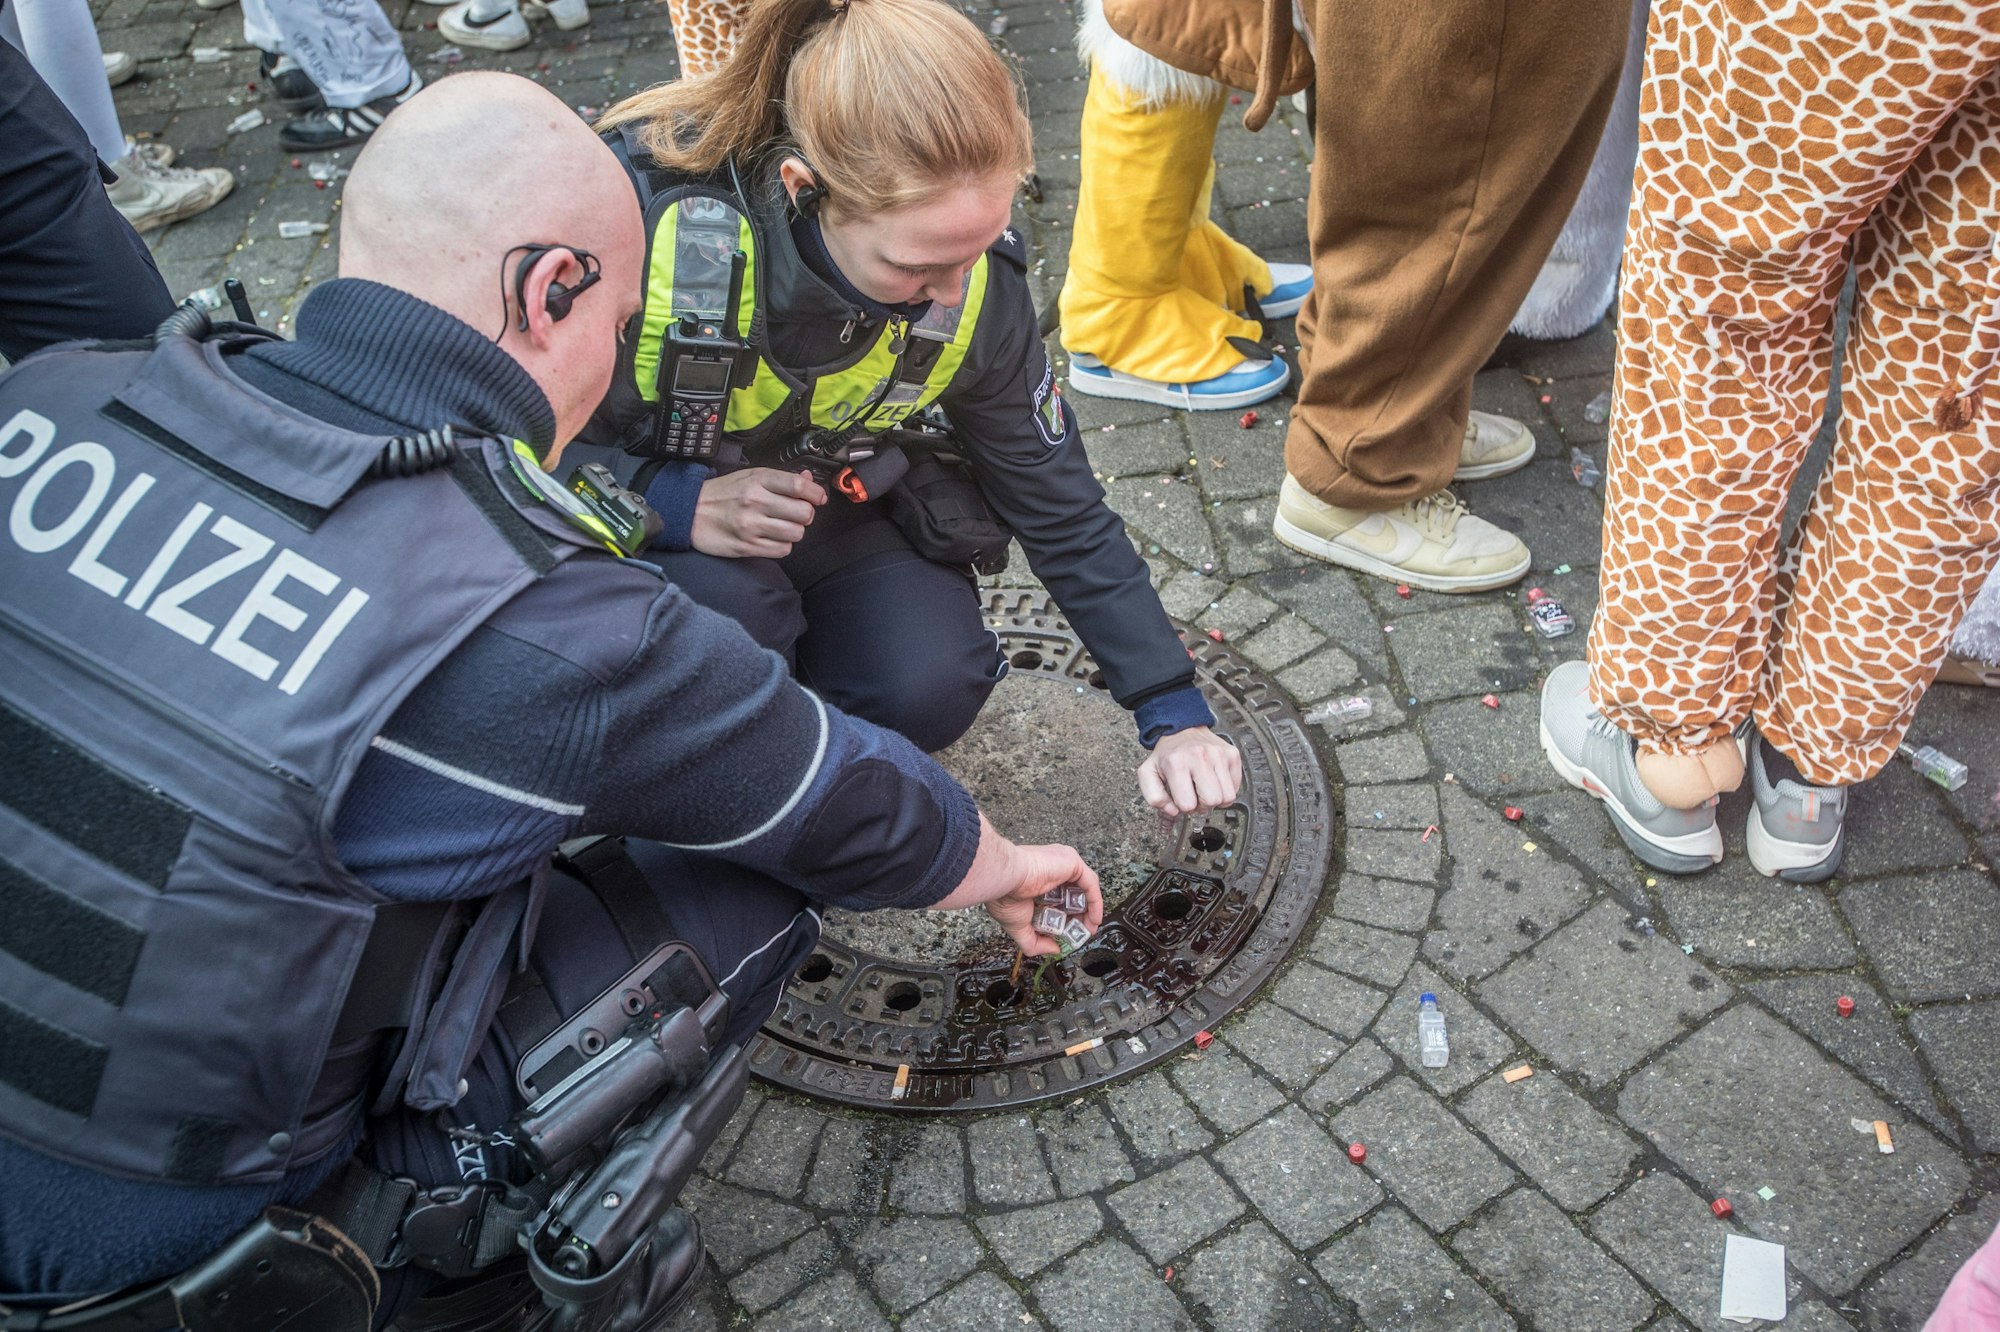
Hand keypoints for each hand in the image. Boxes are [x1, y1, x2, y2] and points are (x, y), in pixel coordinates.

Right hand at [690, 468, 825, 558]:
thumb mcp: (750, 476)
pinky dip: (782, 545)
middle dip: (806, 514)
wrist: (689, 512)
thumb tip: (808, 479)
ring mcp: (751, 525)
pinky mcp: (747, 546)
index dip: (816, 493)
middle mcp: (755, 501)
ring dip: (795, 531)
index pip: (799, 485)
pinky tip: (773, 538)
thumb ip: (780, 479)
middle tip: (797, 514)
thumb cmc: (722, 493)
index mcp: (758, 480)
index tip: (818, 498)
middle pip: (804, 512)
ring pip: (796, 533)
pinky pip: (782, 550)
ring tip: (783, 526)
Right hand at [981, 843, 1103, 956]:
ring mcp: (1063, 862)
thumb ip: (1035, 942)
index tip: (1072, 933)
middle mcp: (1053, 868)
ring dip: (1090, 910)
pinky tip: (1094, 919)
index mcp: (1039, 878)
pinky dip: (1095, 903)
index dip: (1069, 916)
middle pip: (1076, 893)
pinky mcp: (1072, 862)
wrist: (1004, 880)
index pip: (1060, 897)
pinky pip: (1091, 884)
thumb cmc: (1005, 896)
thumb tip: (1055, 950)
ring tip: (1089, 929)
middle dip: (1082, 915)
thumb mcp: (1019, 927)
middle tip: (1083, 933)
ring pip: (1085, 888)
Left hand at [1137, 725, 1241, 816]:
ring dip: (1216, 798)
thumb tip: (1173, 812)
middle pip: (1212, 801)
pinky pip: (1236, 787)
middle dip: (1203, 804)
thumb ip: (1154, 797)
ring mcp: (1218, 755)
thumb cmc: (1167, 754)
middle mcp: (1200, 757)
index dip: (1184, 807)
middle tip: (1196, 795)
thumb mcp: (1148, 774)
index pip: (1188, 804)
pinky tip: (1215, 782)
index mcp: (1177, 763)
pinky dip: (1226, 789)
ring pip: (1228, 796)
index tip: (1182, 798)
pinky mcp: (1232, 754)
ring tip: (1206, 789)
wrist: (1182, 730)